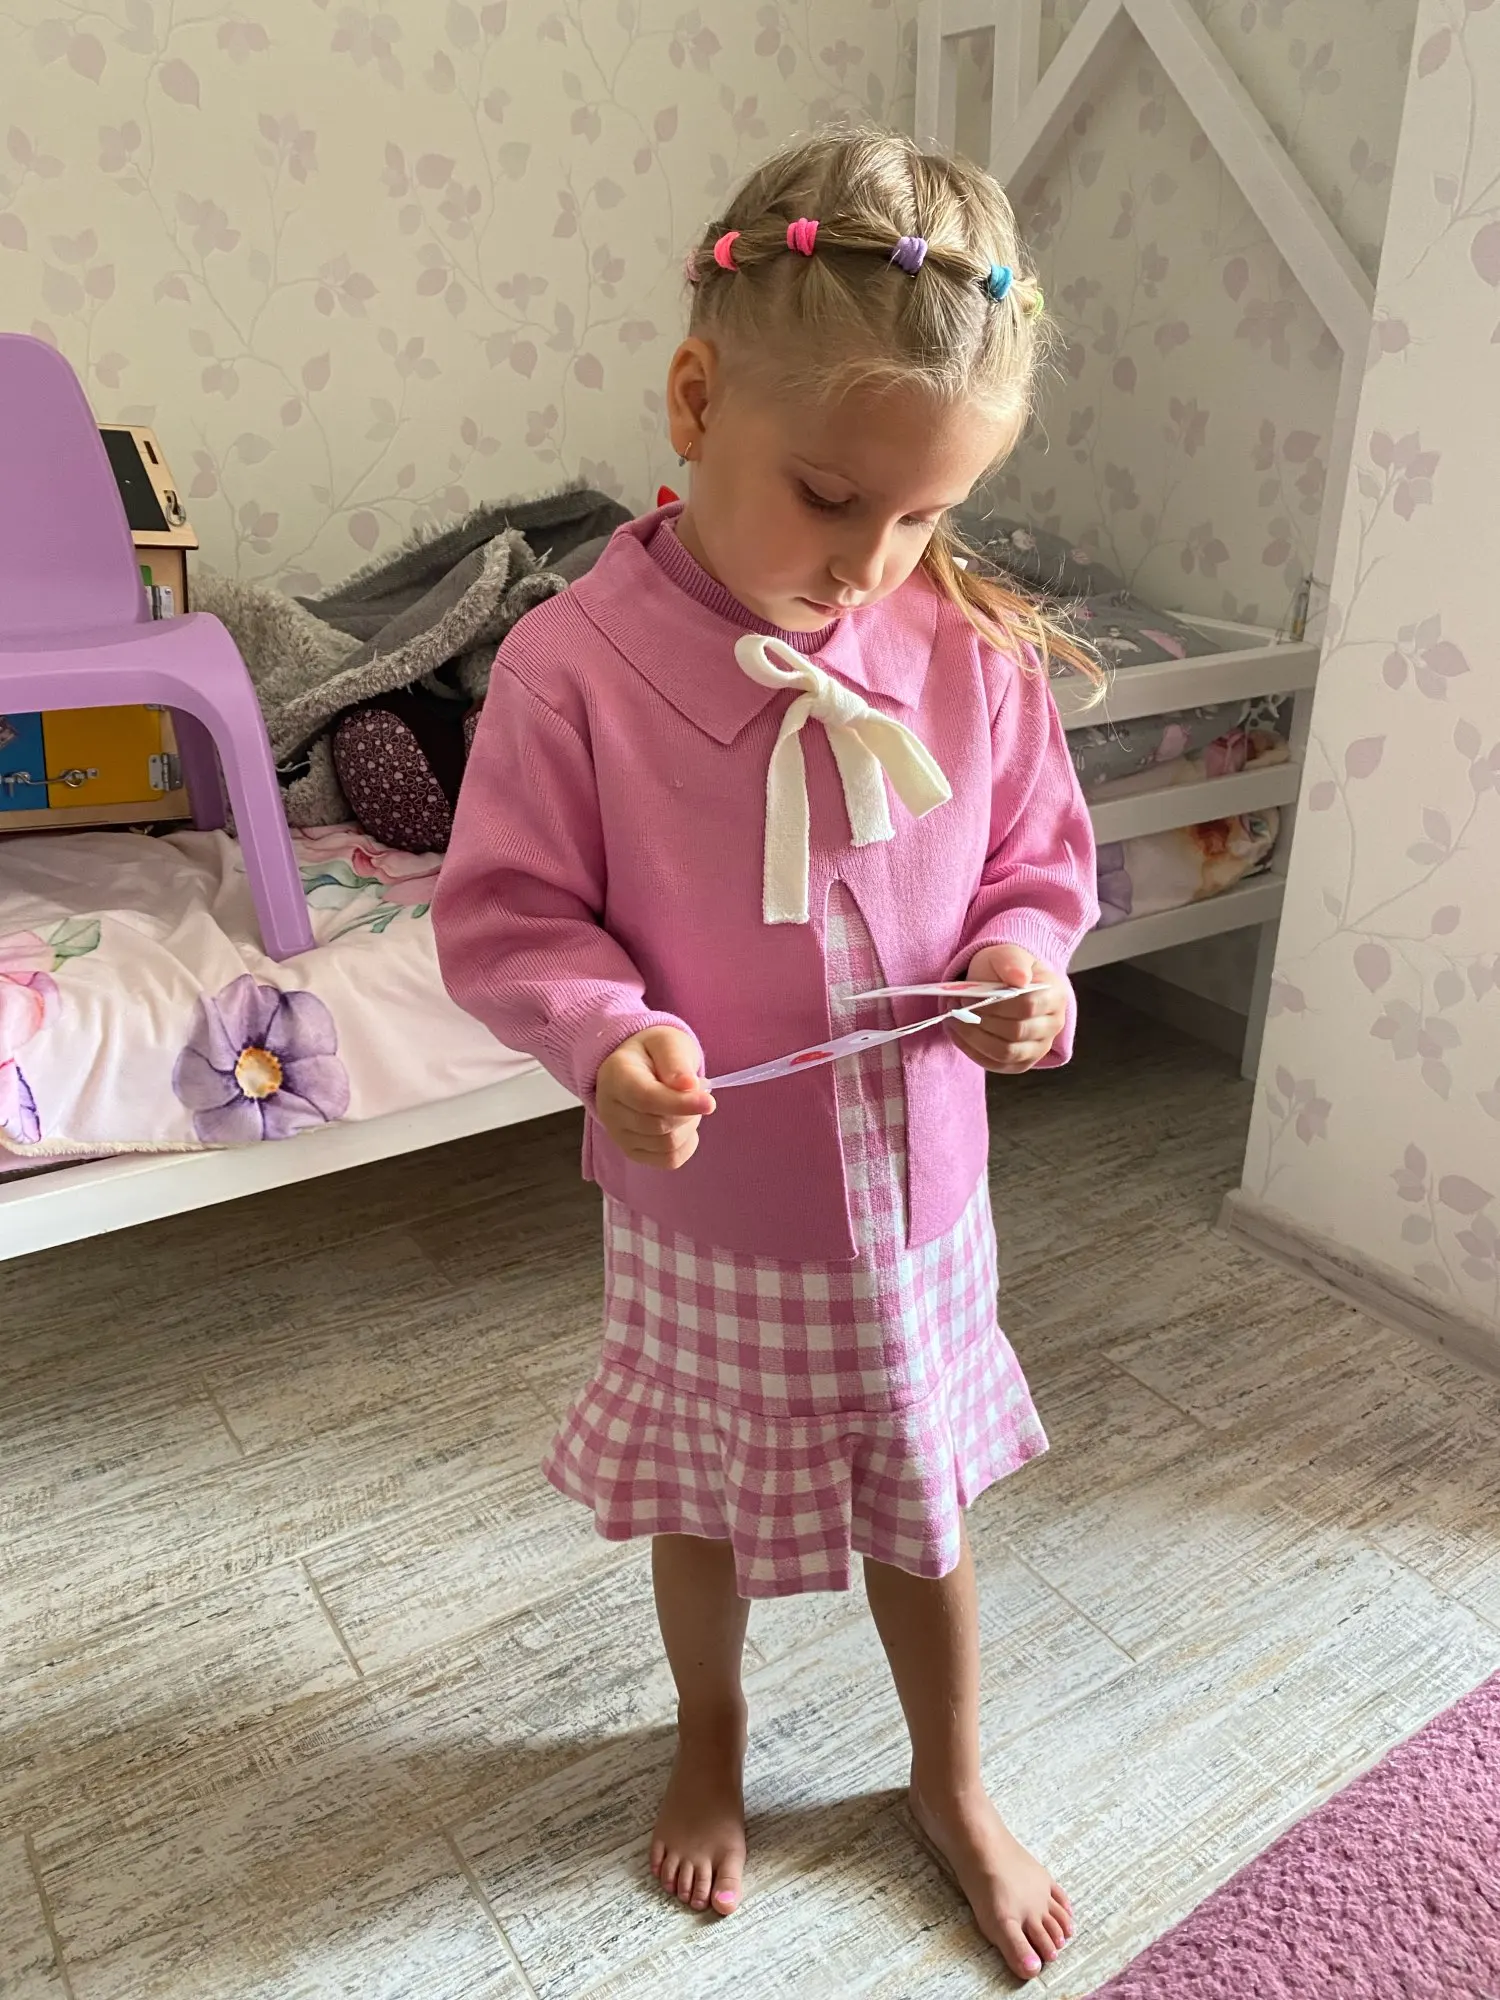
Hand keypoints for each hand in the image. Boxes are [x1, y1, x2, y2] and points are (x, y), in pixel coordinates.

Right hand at [596, 1027, 714, 1169]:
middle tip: (696, 1091)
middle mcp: (609, 1110)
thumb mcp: (667, 1042)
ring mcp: (618, 1135)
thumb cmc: (654, 1052)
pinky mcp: (632, 1152)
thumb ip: (676, 1062)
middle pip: (660, 1125)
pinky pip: (669, 1160)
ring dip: (689, 1126)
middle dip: (689, 1111)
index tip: (709, 1102)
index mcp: (615, 1076)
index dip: (680, 1104)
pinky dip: (686, 1143)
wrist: (638, 1068)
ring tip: (686, 1104)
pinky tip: (682, 1124)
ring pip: (667, 1145)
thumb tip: (689, 1086)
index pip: (647, 1099)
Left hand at [949, 944, 1066, 1075]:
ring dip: (973, 1037)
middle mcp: (1054, 1025)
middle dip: (981, 1021)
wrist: (1001, 985)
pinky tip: (958, 1034)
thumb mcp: (1005, 955)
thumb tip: (1020, 978)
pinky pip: (996, 1064)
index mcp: (1055, 995)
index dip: (996, 1005)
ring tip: (955, 1020)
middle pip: (1016, 1032)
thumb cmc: (1005, 969)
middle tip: (957, 1008)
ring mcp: (1039, 1048)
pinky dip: (972, 1050)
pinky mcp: (1021, 1063)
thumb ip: (1011, 963)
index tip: (971, 997)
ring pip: (1005, 1052)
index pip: (1028, 1006)